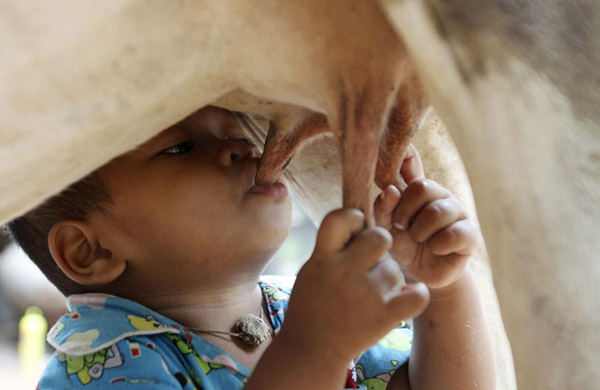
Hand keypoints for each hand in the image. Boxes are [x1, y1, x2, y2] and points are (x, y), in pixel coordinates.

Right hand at [280, 208, 429, 363]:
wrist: (311, 350)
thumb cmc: (312, 305)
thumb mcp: (312, 270)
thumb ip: (333, 246)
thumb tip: (361, 220)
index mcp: (322, 257)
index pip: (341, 217)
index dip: (353, 217)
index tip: (355, 229)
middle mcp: (344, 272)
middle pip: (380, 237)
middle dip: (379, 245)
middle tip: (371, 261)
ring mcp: (366, 295)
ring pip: (395, 269)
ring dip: (389, 278)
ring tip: (373, 293)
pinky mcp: (384, 317)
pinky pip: (417, 295)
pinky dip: (416, 295)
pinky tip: (405, 297)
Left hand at [374, 144, 478, 288]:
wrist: (423, 275)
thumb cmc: (404, 245)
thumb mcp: (386, 228)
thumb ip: (383, 209)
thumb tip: (390, 191)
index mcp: (417, 188)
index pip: (411, 160)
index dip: (405, 152)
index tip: (398, 148)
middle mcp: (439, 194)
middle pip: (422, 187)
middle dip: (405, 211)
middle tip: (400, 226)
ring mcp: (458, 211)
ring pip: (436, 212)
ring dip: (420, 231)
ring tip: (419, 240)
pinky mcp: (470, 232)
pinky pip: (453, 233)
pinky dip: (437, 245)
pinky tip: (435, 249)